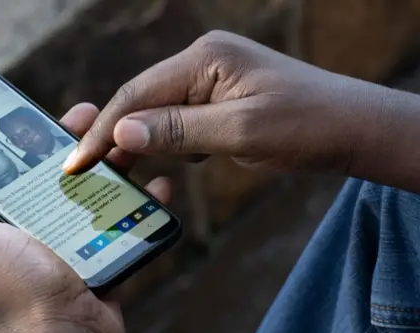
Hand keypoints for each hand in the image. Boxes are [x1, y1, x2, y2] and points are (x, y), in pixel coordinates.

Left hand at [0, 103, 171, 332]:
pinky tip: (155, 186)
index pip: (4, 173)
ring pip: (89, 194)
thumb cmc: (17, 290)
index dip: (19, 142)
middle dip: (71, 144)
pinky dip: (138, 205)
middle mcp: (27, 236)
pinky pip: (119, 223)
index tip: (38, 116)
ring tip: (128, 142)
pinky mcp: (99, 259)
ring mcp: (66, 248)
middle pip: (51, 176)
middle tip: (92, 117)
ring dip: (109, 166)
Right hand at [63, 30, 399, 180]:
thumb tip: (121, 133)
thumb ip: (178, 131)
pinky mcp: (220, 99)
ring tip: (113, 174)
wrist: (353, 128)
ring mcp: (211, 80)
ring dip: (139, 143)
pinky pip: (180, 121)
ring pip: (159, 113)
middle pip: (142, 100)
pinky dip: (167, 144)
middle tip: (86, 172)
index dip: (103, 129)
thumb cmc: (306, 125)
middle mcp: (203, 63)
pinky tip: (159, 164)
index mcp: (205, 60)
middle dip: (114, 137)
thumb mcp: (241, 131)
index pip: (137, 94)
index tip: (77, 162)